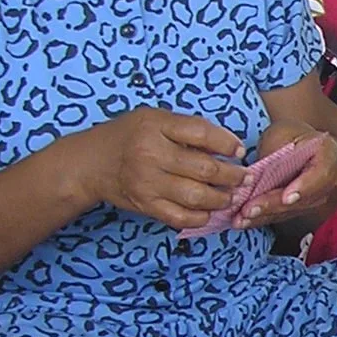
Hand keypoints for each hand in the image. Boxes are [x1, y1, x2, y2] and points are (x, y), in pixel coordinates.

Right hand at [82, 108, 246, 230]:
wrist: (91, 163)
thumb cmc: (128, 136)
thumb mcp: (154, 119)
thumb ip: (187, 129)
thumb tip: (227, 146)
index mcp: (156, 126)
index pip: (201, 133)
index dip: (227, 143)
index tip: (239, 150)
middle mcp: (151, 155)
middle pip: (204, 168)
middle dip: (232, 176)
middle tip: (244, 178)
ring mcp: (148, 183)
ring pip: (197, 196)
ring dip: (221, 198)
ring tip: (231, 195)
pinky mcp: (146, 205)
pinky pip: (181, 217)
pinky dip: (201, 217)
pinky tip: (209, 210)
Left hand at [231, 122, 336, 230]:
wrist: (305, 145)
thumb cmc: (294, 135)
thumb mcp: (283, 133)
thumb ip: (276, 154)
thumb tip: (256, 177)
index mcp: (329, 154)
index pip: (320, 174)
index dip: (303, 187)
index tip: (286, 197)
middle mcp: (330, 181)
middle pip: (304, 199)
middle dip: (274, 206)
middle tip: (249, 210)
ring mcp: (319, 197)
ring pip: (292, 210)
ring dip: (265, 216)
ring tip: (241, 219)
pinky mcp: (305, 208)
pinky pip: (285, 215)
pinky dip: (264, 218)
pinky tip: (244, 220)